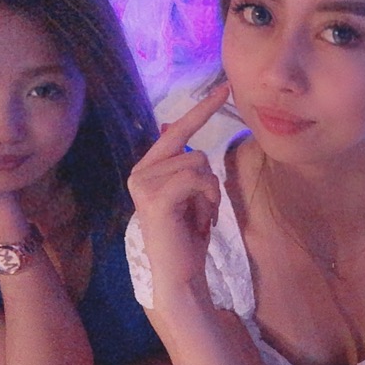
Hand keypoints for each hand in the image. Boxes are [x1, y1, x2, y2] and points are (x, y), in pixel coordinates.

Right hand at [128, 84, 227, 293]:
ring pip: (199, 164)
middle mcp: (139, 173)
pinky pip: (197, 178)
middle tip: (205, 209)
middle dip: (209, 180)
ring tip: (199, 218)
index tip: (226, 87)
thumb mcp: (189, 195)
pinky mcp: (154, 198)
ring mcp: (143, 184)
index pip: (177, 130)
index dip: (202, 109)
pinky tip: (201, 220)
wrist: (180, 276)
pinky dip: (208, 198)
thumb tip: (172, 122)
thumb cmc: (187, 238)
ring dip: (210, 193)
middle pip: (193, 150)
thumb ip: (184, 164)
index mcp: (147, 169)